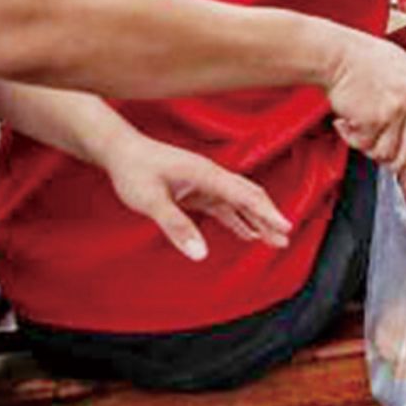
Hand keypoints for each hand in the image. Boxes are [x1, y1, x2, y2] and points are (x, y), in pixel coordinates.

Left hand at [105, 137, 291, 260]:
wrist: (120, 150)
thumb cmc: (134, 170)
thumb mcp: (151, 201)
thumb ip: (177, 227)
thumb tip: (200, 254)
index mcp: (207, 174)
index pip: (245, 195)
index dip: (266, 213)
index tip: (285, 228)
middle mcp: (212, 176)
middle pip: (249, 197)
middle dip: (268, 218)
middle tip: (284, 239)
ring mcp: (206, 182)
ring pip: (239, 202)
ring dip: (256, 220)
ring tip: (273, 240)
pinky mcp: (197, 190)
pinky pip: (224, 206)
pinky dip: (238, 220)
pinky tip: (248, 233)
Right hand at [325, 29, 405, 170]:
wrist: (337, 54)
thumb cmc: (358, 56)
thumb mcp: (396, 64)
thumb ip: (405, 89)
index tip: (396, 144)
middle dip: (394, 158)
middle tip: (379, 154)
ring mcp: (394, 111)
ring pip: (386, 152)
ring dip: (367, 147)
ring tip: (355, 133)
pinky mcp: (373, 120)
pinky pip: (364, 144)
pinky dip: (350, 138)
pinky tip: (343, 123)